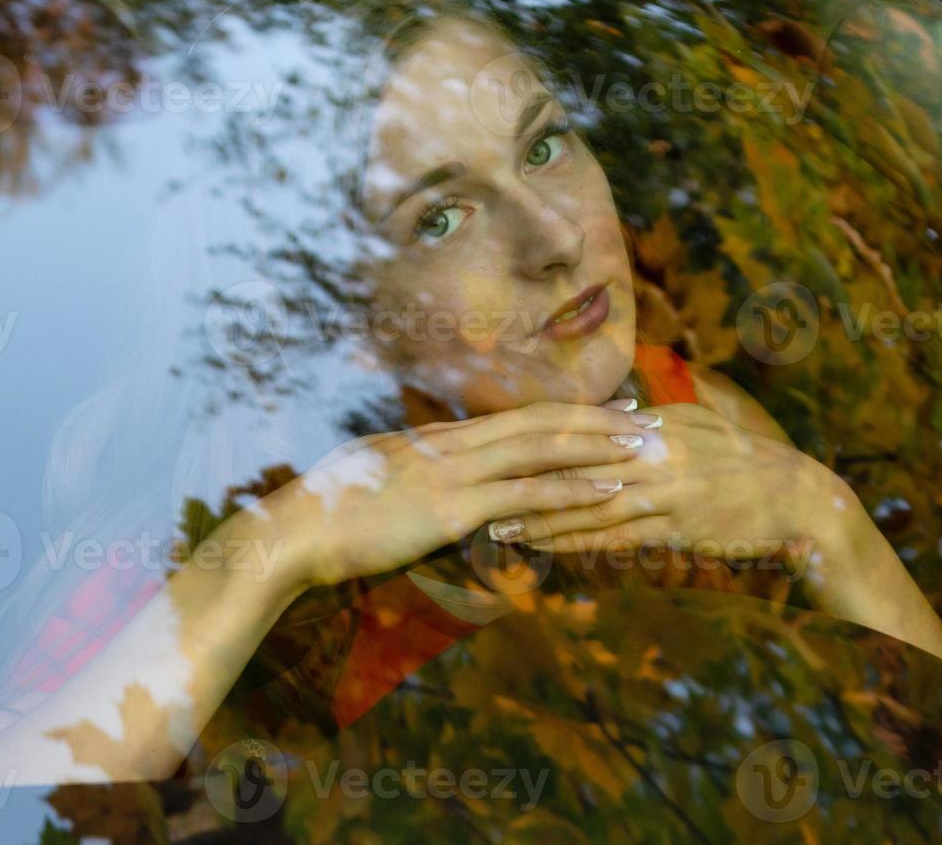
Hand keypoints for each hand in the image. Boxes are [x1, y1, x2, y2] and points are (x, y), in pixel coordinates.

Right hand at [259, 401, 660, 590]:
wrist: (292, 532)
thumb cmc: (327, 517)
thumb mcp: (378, 484)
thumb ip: (415, 479)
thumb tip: (434, 486)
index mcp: (437, 438)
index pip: (517, 418)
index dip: (567, 413)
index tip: (608, 409)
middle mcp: (453, 443)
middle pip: (541, 420)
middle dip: (598, 417)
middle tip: (648, 416)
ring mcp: (454, 471)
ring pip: (543, 446)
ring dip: (599, 443)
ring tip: (645, 443)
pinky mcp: (453, 507)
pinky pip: (525, 493)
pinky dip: (572, 488)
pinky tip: (609, 489)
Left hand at [513, 402, 863, 564]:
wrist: (795, 496)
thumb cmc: (745, 461)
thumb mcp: (698, 427)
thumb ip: (652, 419)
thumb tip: (614, 412)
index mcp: (653, 424)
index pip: (582, 430)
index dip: (535, 440)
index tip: (494, 446)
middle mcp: (651, 451)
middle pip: (574, 465)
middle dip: (522, 477)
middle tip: (477, 487)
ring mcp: (662, 489)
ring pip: (586, 504)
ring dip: (538, 517)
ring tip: (496, 525)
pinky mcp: (674, 525)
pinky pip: (614, 536)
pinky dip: (575, 542)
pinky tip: (545, 549)